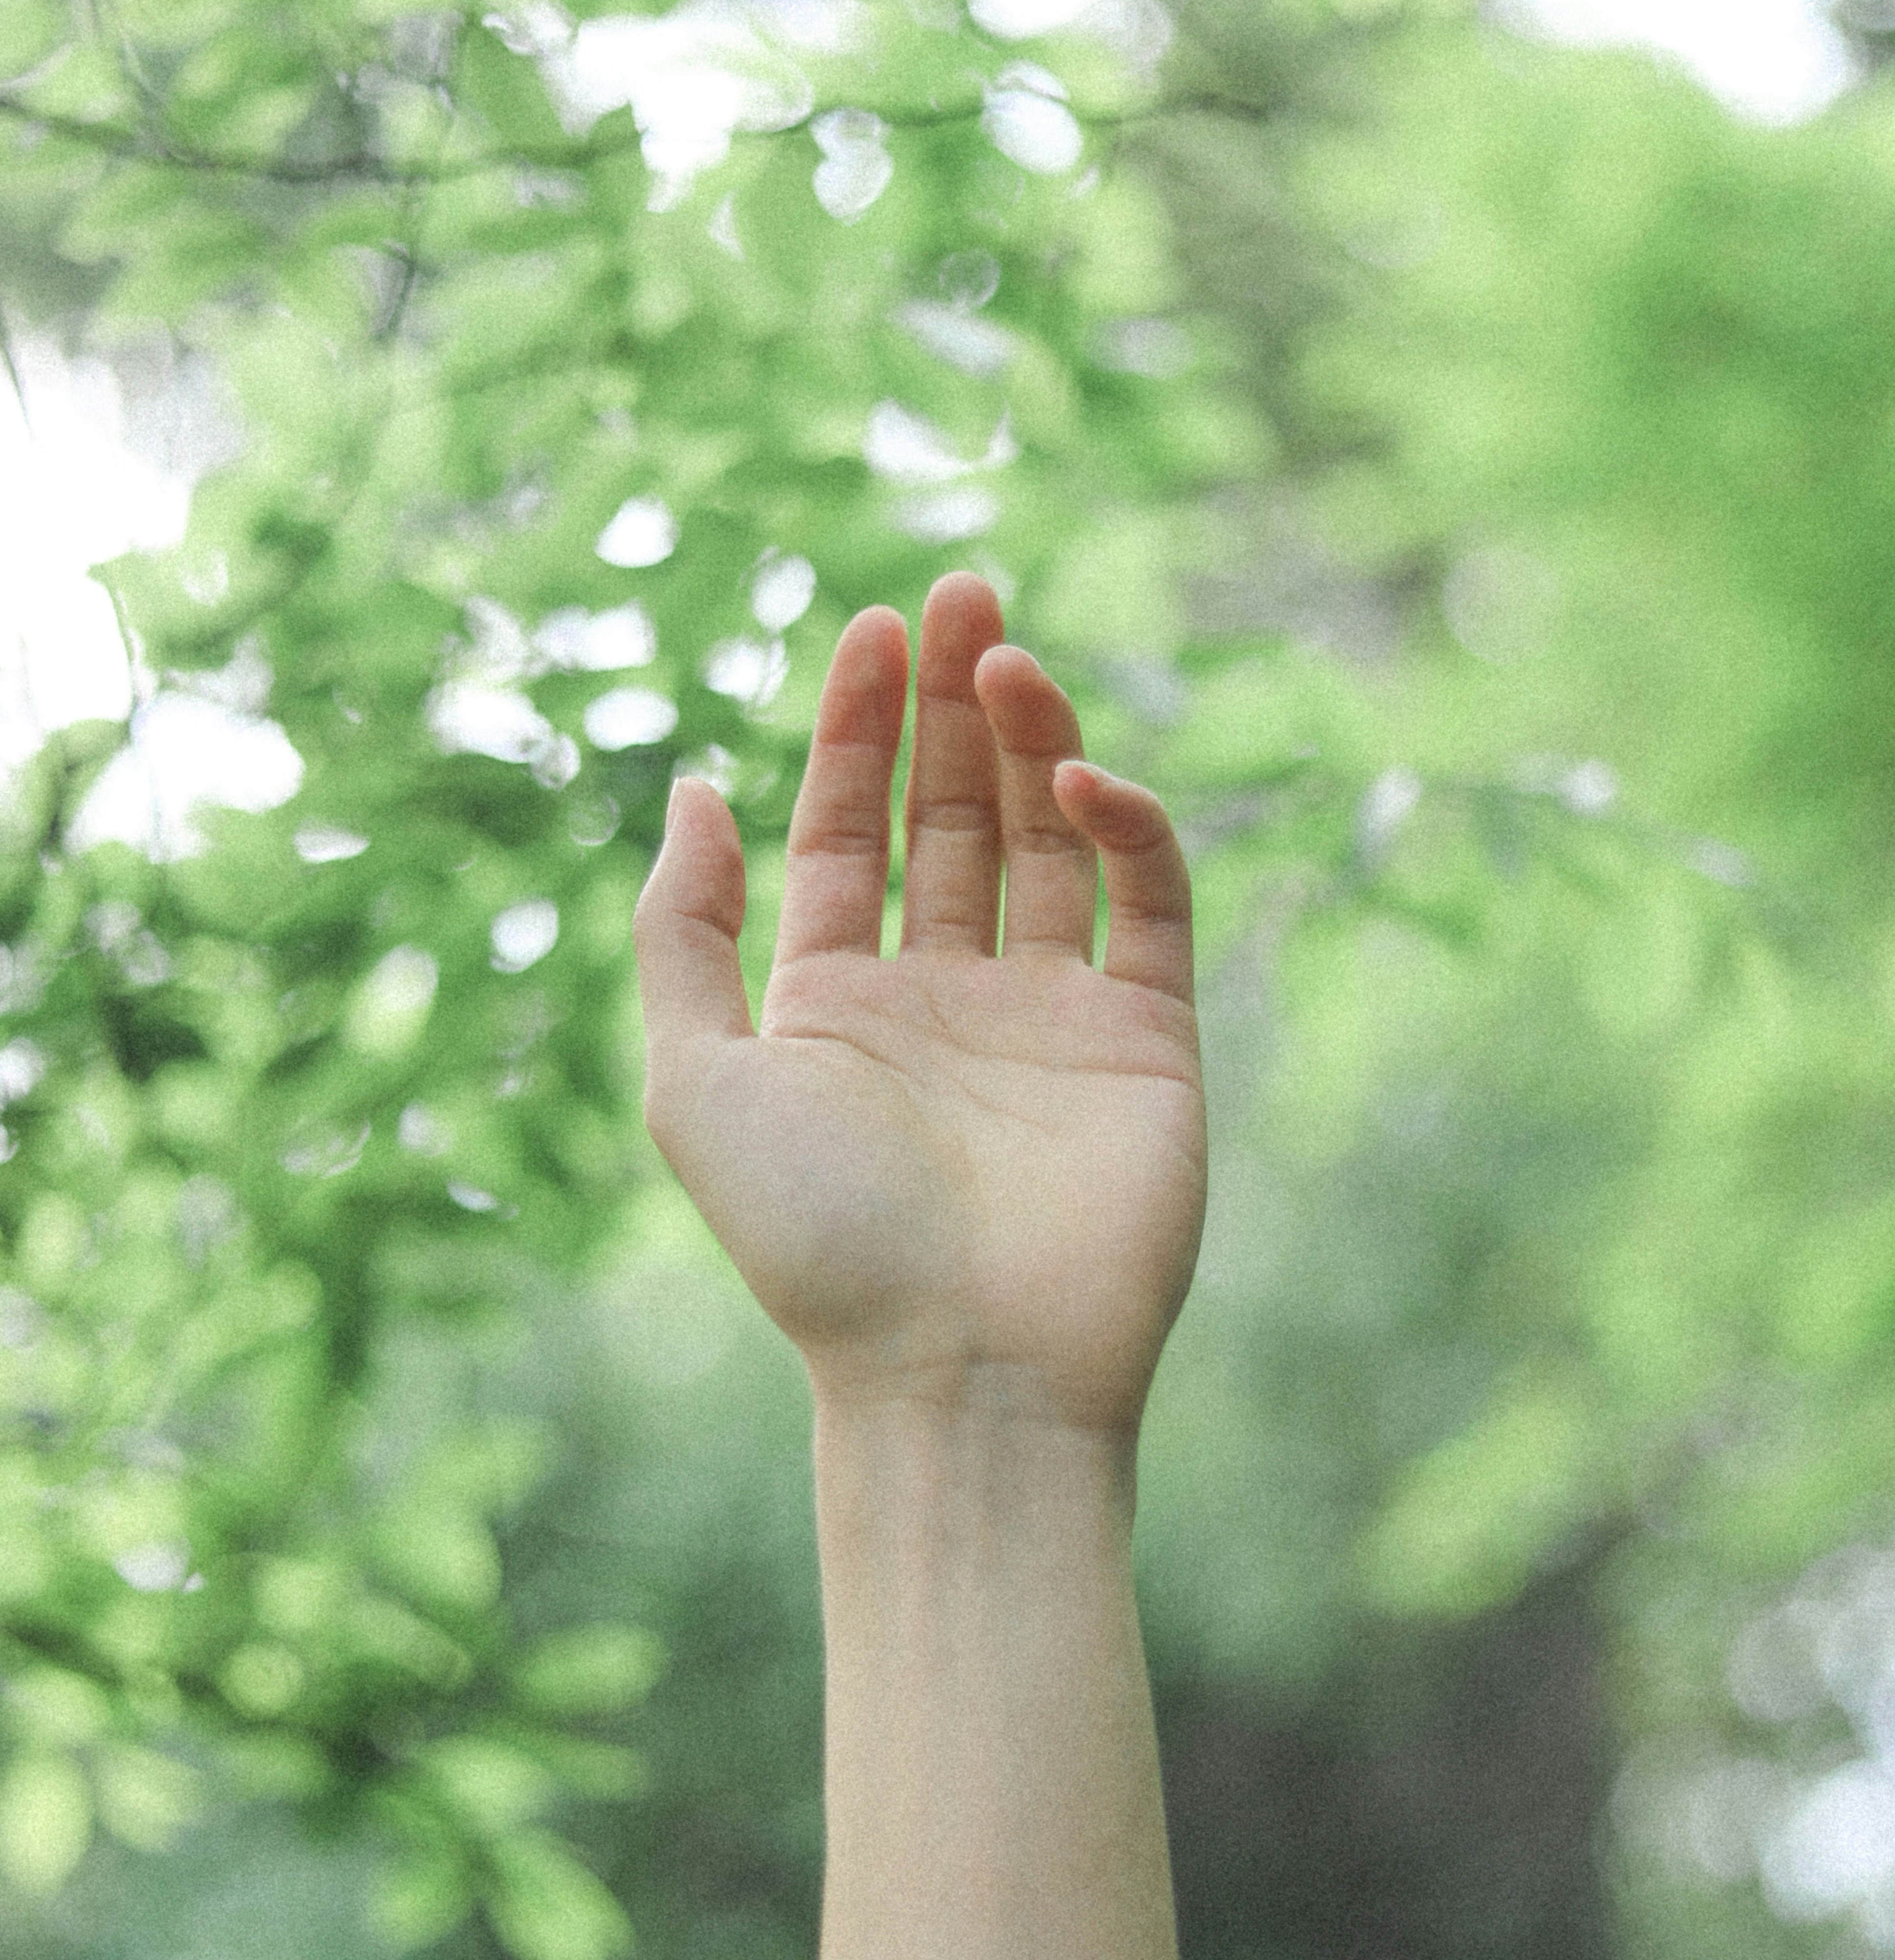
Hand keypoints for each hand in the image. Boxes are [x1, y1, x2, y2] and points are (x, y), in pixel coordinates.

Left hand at [633, 573, 1205, 1437]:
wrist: (963, 1369)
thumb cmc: (817, 1240)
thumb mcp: (694, 1079)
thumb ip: (681, 932)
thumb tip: (691, 788)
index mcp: (835, 1004)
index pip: (849, 832)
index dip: (858, 727)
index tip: (873, 625)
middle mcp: (943, 1000)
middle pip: (950, 816)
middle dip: (951, 702)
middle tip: (960, 590)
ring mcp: (1050, 1018)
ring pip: (1046, 840)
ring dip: (1028, 738)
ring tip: (1005, 655)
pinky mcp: (1148, 1042)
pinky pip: (1145, 904)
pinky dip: (1122, 827)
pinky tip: (1075, 778)